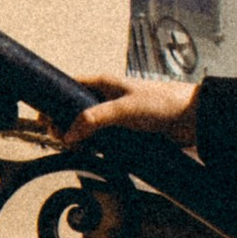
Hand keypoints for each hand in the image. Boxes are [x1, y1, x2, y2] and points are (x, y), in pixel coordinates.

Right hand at [60, 73, 199, 148]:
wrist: (193, 119)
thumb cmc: (163, 103)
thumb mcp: (124, 109)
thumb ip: (95, 119)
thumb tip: (69, 134)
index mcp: (104, 83)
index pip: (69, 87)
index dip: (53, 101)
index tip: (43, 118)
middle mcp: (107, 97)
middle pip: (74, 110)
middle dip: (63, 124)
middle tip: (60, 140)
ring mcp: (116, 115)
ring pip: (87, 126)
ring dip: (78, 138)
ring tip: (73, 149)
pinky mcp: (126, 132)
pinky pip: (102, 139)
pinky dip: (93, 146)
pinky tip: (89, 153)